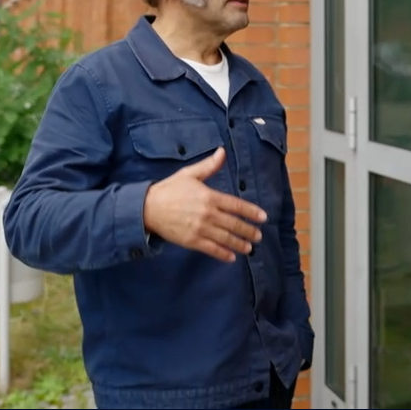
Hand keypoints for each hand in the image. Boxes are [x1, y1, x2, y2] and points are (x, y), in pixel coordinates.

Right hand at [142, 147, 266, 262]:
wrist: (147, 208)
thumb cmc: (169, 189)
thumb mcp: (189, 174)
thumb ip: (209, 166)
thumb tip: (222, 152)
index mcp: (209, 196)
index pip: (236, 205)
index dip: (251, 212)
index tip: (263, 218)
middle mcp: (207, 214)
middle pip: (234, 224)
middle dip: (248, 231)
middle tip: (258, 236)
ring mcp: (200, 229)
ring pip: (225, 238)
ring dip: (239, 244)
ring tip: (249, 248)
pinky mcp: (191, 241)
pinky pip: (211, 249)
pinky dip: (222, 254)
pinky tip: (231, 257)